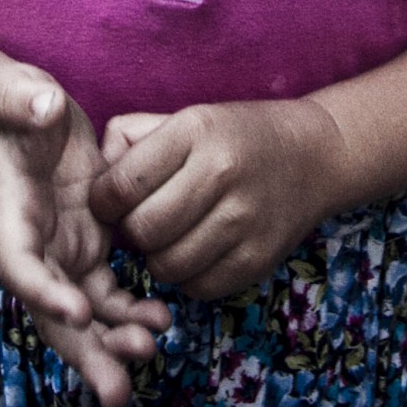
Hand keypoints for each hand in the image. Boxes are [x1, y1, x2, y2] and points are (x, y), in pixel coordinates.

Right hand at [0, 62, 168, 406]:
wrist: (28, 114)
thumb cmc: (15, 103)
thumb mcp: (14, 93)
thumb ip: (23, 99)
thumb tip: (43, 104)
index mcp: (11, 215)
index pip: (20, 264)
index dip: (44, 293)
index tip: (78, 312)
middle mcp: (36, 246)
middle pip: (53, 312)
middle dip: (84, 352)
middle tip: (118, 389)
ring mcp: (64, 252)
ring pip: (85, 315)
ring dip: (112, 342)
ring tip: (151, 352)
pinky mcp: (89, 248)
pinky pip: (108, 295)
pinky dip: (128, 315)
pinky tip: (160, 324)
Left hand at [90, 97, 343, 299]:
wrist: (312, 156)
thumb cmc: (231, 137)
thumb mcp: (183, 118)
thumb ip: (129, 141)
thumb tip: (95, 186)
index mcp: (195, 130)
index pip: (122, 184)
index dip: (102, 201)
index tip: (108, 202)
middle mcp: (221, 173)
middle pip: (143, 230)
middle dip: (129, 233)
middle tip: (140, 221)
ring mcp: (244, 220)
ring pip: (166, 266)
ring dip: (156, 258)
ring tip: (169, 236)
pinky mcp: (258, 259)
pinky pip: (198, 288)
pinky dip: (187, 277)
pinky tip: (196, 250)